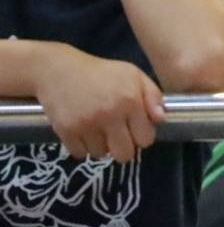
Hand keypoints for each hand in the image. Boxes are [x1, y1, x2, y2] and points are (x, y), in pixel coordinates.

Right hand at [32, 48, 164, 161]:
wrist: (60, 71)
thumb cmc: (102, 73)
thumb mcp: (133, 75)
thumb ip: (152, 96)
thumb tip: (161, 119)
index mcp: (130, 101)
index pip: (145, 139)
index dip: (143, 137)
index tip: (136, 130)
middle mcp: (110, 115)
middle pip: (124, 154)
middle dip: (124, 148)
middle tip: (118, 135)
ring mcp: (86, 125)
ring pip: (101, 155)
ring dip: (102, 146)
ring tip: (98, 129)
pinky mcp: (66, 132)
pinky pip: (80, 154)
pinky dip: (83, 147)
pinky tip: (84, 132)